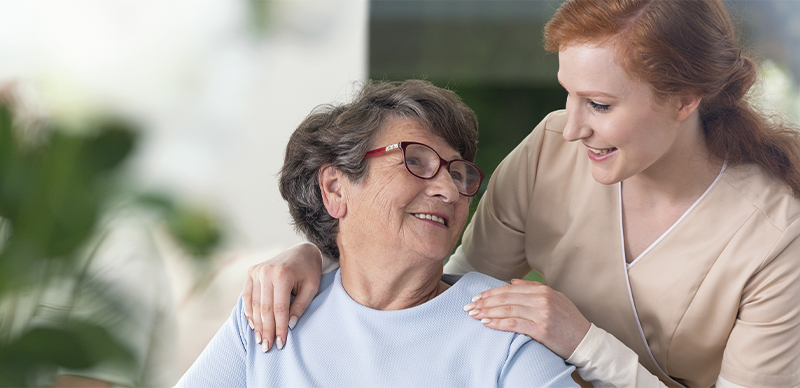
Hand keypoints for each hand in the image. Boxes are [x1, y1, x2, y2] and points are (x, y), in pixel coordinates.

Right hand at [242, 242, 322, 351]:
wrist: (301, 250)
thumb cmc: (310, 270)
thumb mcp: (311, 288)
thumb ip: (300, 306)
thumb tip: (290, 326)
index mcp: (283, 275)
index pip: (279, 309)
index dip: (280, 328)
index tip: (281, 343)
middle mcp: (266, 272)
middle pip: (265, 309)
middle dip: (267, 330)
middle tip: (267, 347)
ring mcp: (257, 270)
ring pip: (255, 304)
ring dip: (257, 324)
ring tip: (260, 340)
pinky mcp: (251, 271)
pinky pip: (247, 295)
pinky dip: (249, 311)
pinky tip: (253, 325)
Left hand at [463, 279, 590, 358]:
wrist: (585, 341)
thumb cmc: (568, 321)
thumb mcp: (554, 298)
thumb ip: (532, 288)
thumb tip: (511, 283)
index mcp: (543, 290)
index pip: (509, 289)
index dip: (490, 293)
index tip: (476, 297)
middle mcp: (542, 299)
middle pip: (506, 298)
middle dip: (484, 302)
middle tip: (469, 306)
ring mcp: (542, 314)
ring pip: (507, 310)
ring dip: (487, 312)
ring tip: (474, 315)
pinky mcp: (541, 329)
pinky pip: (514, 324)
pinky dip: (498, 323)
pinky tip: (487, 323)